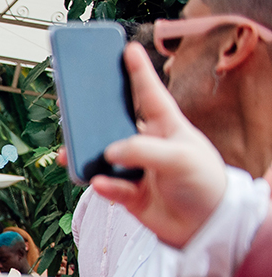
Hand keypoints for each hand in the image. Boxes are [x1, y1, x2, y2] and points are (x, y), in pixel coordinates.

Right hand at [87, 42, 228, 247]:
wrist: (206, 228)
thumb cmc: (204, 184)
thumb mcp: (179, 159)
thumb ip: (143, 151)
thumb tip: (108, 153)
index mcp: (167, 126)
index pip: (149, 93)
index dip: (138, 71)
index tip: (127, 48)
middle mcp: (148, 144)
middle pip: (113, 123)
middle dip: (92, 115)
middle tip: (72, 105)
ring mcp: (136, 169)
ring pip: (101, 156)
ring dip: (85, 156)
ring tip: (70, 154)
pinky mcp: (127, 195)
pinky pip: (106, 186)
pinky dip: (102, 186)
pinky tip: (101, 184)